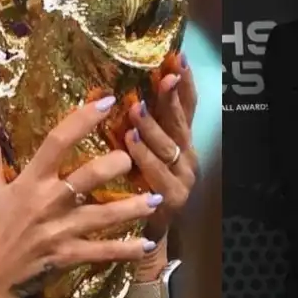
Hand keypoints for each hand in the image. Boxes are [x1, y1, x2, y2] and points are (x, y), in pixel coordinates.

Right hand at [0, 96, 161, 297]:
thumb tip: (6, 133)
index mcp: (30, 181)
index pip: (57, 141)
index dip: (83, 119)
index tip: (106, 102)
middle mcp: (49, 201)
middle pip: (90, 175)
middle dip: (117, 164)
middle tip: (133, 157)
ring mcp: (61, 230)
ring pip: (105, 215)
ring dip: (134, 207)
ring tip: (158, 198)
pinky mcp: (68, 255)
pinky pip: (102, 252)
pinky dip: (127, 250)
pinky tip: (147, 245)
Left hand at [125, 53, 198, 240]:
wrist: (144, 239)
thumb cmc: (136, 190)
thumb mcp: (141, 153)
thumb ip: (135, 125)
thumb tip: (110, 89)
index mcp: (179, 141)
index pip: (186, 106)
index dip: (184, 83)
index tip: (177, 58)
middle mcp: (186, 156)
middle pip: (180, 121)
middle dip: (171, 98)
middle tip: (163, 76)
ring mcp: (182, 178)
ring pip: (170, 147)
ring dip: (153, 126)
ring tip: (136, 107)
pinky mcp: (172, 201)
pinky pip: (158, 175)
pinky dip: (145, 158)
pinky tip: (130, 143)